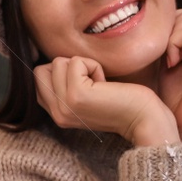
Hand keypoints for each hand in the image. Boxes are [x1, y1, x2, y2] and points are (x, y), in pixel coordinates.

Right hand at [34, 56, 178, 147]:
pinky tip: (105, 84)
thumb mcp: (84, 98)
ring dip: (83, 66)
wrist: (143, 119)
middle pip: (41, 69)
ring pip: (58, 62)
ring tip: (99, 85)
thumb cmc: (120, 102)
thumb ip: (64, 86)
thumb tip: (55, 62)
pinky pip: (76, 62)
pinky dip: (93, 66)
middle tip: (92, 83)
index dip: (60, 73)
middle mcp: (56, 113)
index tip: (85, 86)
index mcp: (56, 115)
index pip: (37, 80)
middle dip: (68, 67)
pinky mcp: (76, 94)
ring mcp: (64, 105)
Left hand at [157, 5, 181, 156]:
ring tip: (168, 58)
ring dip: (174, 33)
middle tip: (163, 53)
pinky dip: (176, 42)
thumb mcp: (161, 69)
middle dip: (173, 26)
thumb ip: (160, 49)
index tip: (159, 52)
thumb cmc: (170, 105)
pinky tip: (170, 63)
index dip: (171, 26)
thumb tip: (139, 32)